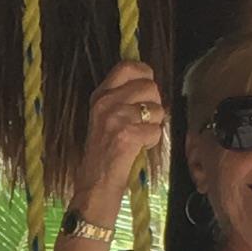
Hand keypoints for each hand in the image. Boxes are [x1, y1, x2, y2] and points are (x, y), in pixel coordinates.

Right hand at [76, 63, 169, 217]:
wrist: (95, 184)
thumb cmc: (104, 152)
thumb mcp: (106, 118)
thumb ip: (123, 98)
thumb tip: (150, 84)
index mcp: (100, 94)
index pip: (128, 66)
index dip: (145, 75)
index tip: (146, 92)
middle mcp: (106, 101)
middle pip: (150, 86)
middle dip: (154, 105)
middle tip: (142, 122)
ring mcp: (115, 117)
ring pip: (156, 109)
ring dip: (153, 125)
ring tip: (138, 137)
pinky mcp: (126, 135)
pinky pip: (156, 131)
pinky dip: (151, 142)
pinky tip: (137, 148)